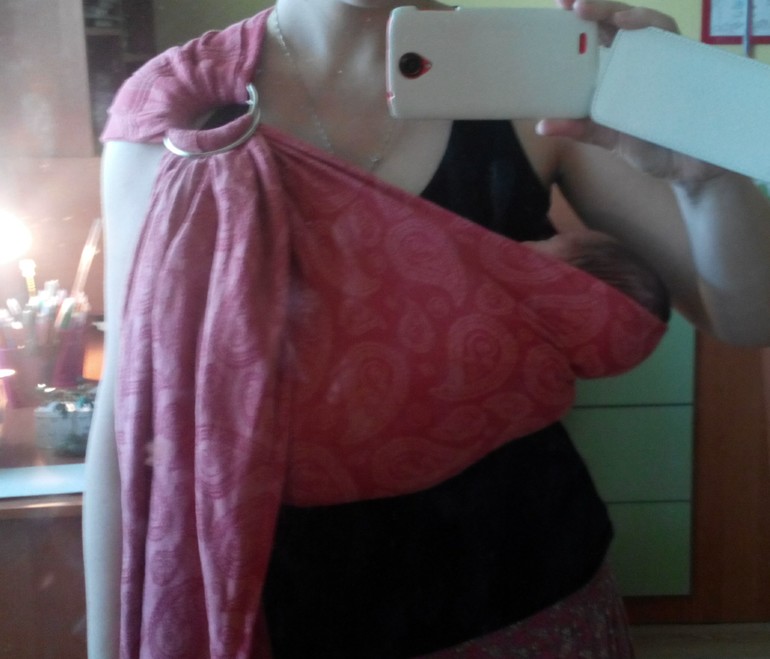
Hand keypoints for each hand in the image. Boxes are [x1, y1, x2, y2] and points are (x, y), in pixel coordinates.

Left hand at [538, 0, 723, 183]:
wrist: (688, 167)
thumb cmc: (649, 146)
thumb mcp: (608, 137)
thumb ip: (580, 129)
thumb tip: (542, 125)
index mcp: (620, 70)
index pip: (602, 34)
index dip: (585, 16)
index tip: (560, 5)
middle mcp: (644, 58)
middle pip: (622, 20)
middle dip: (599, 6)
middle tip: (572, 3)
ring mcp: (667, 59)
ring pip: (649, 22)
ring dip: (624, 12)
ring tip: (595, 12)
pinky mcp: (687, 65)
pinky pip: (671, 38)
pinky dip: (650, 27)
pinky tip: (629, 25)